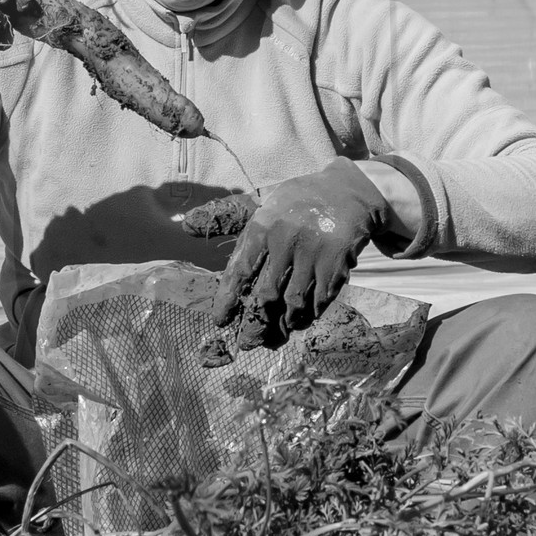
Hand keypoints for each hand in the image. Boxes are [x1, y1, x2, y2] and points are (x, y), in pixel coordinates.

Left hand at [211, 158, 390, 347]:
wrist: (349, 192)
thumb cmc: (297, 200)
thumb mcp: (262, 202)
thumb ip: (226, 216)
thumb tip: (186, 226)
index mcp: (263, 225)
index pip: (239, 271)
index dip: (228, 301)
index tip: (219, 322)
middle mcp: (286, 240)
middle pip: (265, 295)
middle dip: (254, 324)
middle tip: (246, 343)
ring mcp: (313, 253)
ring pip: (293, 302)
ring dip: (282, 324)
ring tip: (274, 338)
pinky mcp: (337, 264)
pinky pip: (319, 300)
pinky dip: (308, 316)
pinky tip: (299, 323)